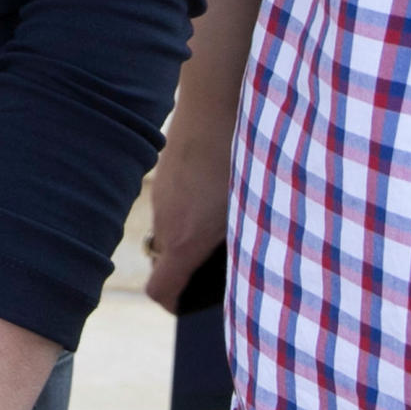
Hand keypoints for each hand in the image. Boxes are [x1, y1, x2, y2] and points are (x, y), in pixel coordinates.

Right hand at [141, 103, 233, 313]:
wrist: (214, 104)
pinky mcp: (165, 171)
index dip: (174, 305)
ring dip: (190, 234)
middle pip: (166, 260)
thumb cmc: (236, 161)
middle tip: (223, 263)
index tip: (193, 305)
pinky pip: (173, 202)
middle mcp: (164, 221)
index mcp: (182, 241)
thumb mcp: (248, 212)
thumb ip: (242, 247)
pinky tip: (219, 189)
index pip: (159, 291)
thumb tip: (251, 270)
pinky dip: (190, 207)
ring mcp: (161, 194)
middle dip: (188, 268)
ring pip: (171, 228)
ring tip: (227, 222)